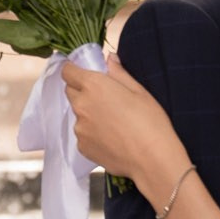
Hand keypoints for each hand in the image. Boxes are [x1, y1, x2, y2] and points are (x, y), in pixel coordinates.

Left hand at [62, 51, 189, 205]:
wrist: (152, 159)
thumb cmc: (151, 121)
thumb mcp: (140, 91)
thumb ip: (119, 73)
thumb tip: (109, 59)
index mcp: (93, 86)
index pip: (68, 71)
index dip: (74, 69)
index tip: (83, 72)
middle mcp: (81, 106)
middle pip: (71, 92)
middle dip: (83, 90)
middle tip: (104, 97)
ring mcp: (79, 128)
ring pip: (79, 115)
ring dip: (89, 114)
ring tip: (113, 123)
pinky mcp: (82, 147)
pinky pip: (83, 134)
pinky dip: (93, 133)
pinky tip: (112, 138)